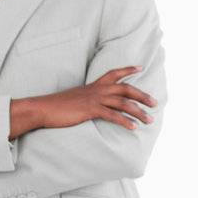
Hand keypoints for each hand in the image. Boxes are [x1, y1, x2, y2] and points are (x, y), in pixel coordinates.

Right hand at [10, 67, 155, 136]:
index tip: (140, 69)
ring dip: (139, 112)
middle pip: (126, 89)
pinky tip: (133, 128)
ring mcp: (94, 99)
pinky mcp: (91, 110)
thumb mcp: (73, 99)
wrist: (43, 108)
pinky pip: (113, 115)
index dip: (128, 71)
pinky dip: (125, 122)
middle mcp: (97, 90)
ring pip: (123, 103)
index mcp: (93, 86)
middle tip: (154, 103)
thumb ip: (84, 99)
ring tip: (149, 120)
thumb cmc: (55, 106)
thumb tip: (89, 105)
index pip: (114, 74)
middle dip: (142, 95)